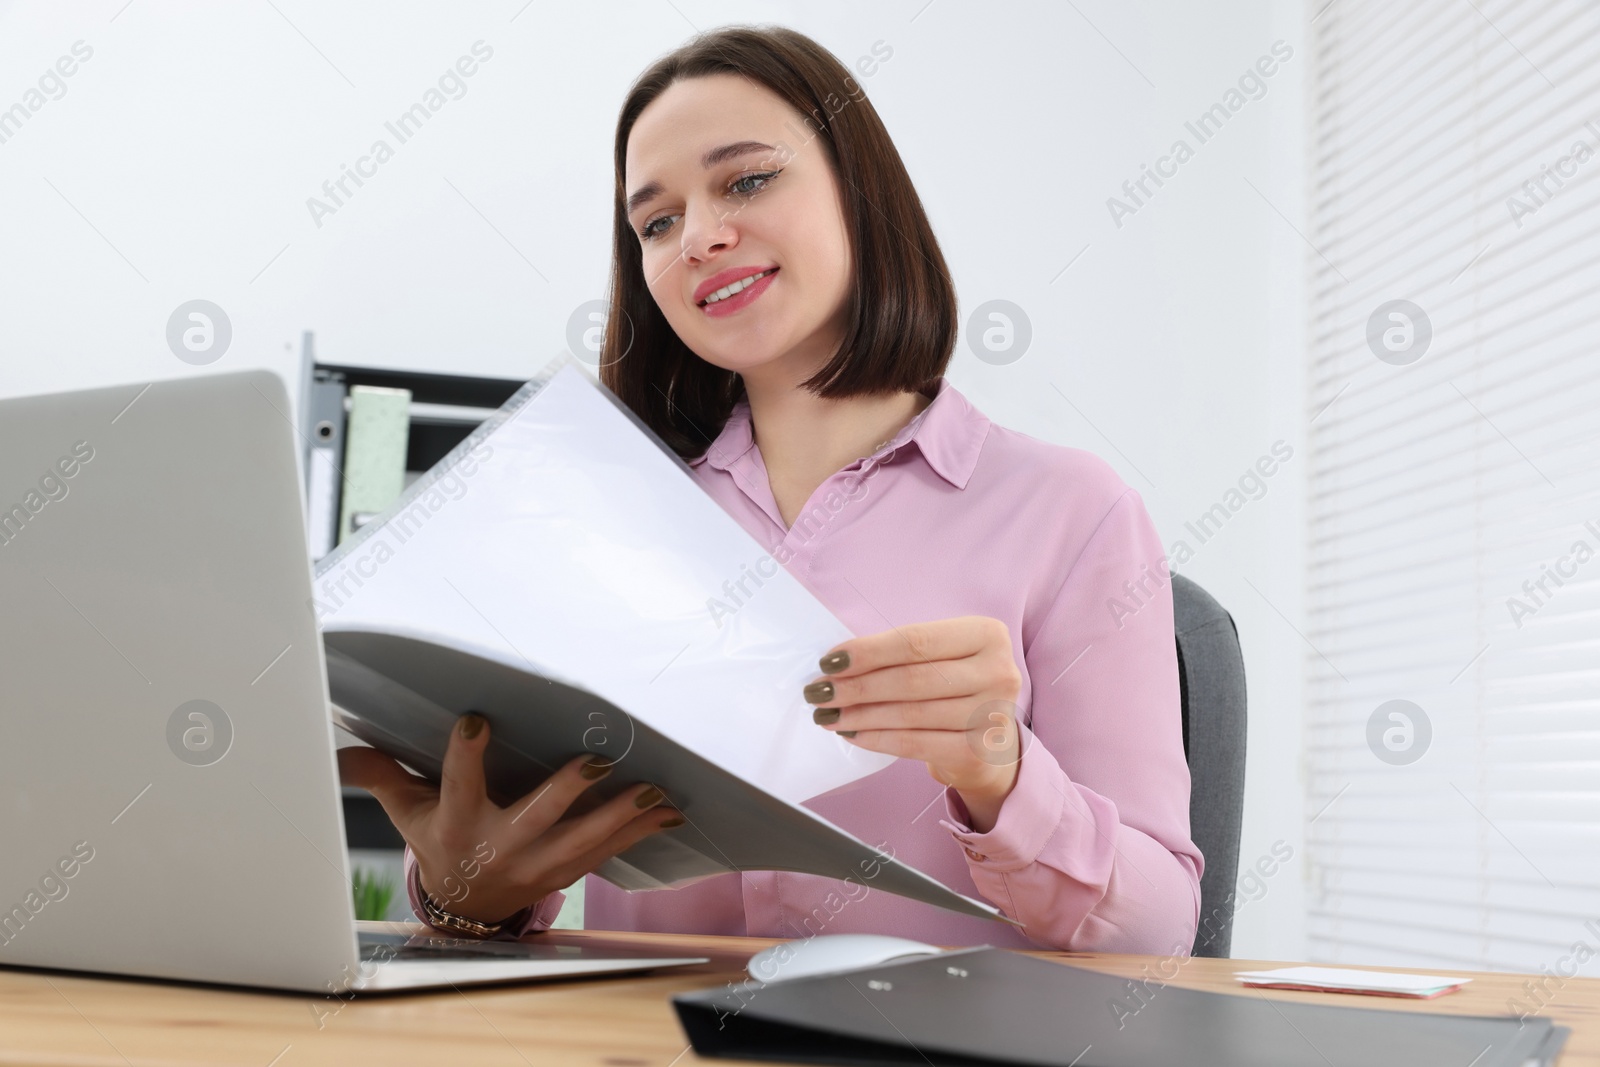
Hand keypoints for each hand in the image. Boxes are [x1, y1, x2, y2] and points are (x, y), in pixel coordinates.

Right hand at [338, 713, 681, 923]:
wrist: (464, 907)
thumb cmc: (440, 840)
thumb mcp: (408, 811)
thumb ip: (381, 774)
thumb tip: (338, 748)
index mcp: (458, 824)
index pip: (457, 785)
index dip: (465, 756)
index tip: (476, 720)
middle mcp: (500, 846)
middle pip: (536, 818)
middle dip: (568, 792)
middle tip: (597, 761)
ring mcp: (536, 864)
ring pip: (582, 840)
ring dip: (621, 816)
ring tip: (655, 791)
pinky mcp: (564, 872)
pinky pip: (606, 853)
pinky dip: (638, 833)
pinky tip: (669, 813)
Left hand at [803, 616, 1024, 831]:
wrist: (990, 738)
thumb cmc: (955, 686)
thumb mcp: (941, 656)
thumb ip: (901, 653)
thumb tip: (837, 664)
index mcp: (987, 634)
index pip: (916, 641)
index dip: (868, 652)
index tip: (828, 661)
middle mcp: (998, 671)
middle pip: (912, 679)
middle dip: (857, 686)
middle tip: (818, 693)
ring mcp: (993, 714)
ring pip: (910, 714)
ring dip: (860, 715)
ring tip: (828, 715)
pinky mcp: (979, 751)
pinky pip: (916, 744)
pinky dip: (878, 739)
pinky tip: (852, 734)